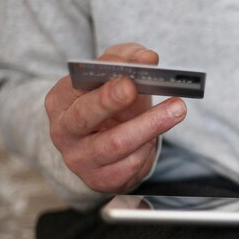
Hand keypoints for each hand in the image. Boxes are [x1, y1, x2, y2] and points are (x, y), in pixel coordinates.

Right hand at [44, 43, 186, 192]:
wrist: (101, 149)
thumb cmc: (108, 106)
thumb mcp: (114, 78)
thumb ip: (128, 59)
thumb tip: (147, 58)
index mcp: (61, 100)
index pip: (77, 86)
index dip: (101, 78)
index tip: (125, 73)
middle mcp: (63, 131)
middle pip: (85, 116)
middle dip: (110, 100)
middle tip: (134, 88)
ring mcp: (80, 159)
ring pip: (116, 143)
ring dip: (150, 125)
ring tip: (177, 108)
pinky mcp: (101, 180)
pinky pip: (129, 164)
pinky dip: (147, 149)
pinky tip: (155, 138)